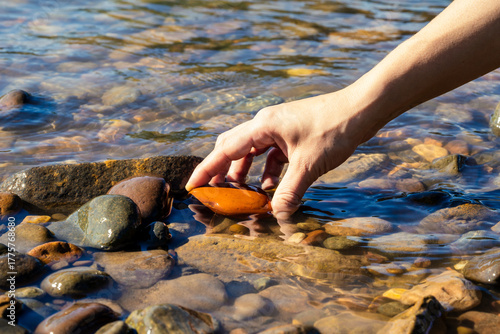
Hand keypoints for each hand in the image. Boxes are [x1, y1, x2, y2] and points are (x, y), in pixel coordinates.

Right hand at [186, 88, 371, 218]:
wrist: (362, 108)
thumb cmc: (334, 129)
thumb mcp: (309, 165)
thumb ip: (290, 191)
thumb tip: (278, 216)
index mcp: (262, 126)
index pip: (225, 150)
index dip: (207, 170)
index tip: (192, 186)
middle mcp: (266, 124)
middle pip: (234, 147)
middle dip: (223, 170)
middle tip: (215, 191)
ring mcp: (280, 127)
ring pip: (253, 151)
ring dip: (246, 171)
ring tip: (242, 192)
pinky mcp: (292, 133)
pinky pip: (272, 153)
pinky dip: (268, 169)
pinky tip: (272, 185)